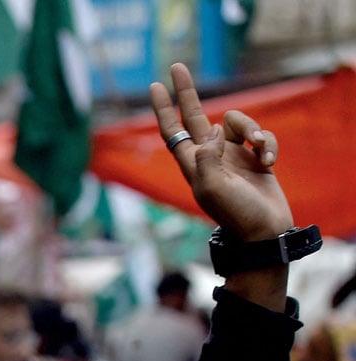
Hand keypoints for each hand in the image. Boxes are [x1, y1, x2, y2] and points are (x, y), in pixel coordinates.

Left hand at [150, 63, 292, 240]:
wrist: (264, 230)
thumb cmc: (235, 213)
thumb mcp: (212, 188)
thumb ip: (206, 159)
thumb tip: (214, 132)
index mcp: (193, 163)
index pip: (172, 130)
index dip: (163, 109)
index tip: (154, 87)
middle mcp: (210, 155)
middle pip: (196, 116)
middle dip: (186, 92)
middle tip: (176, 66)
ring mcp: (233, 155)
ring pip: (238, 122)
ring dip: (252, 129)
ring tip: (259, 150)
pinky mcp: (256, 157)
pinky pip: (262, 136)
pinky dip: (268, 144)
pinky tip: (269, 163)